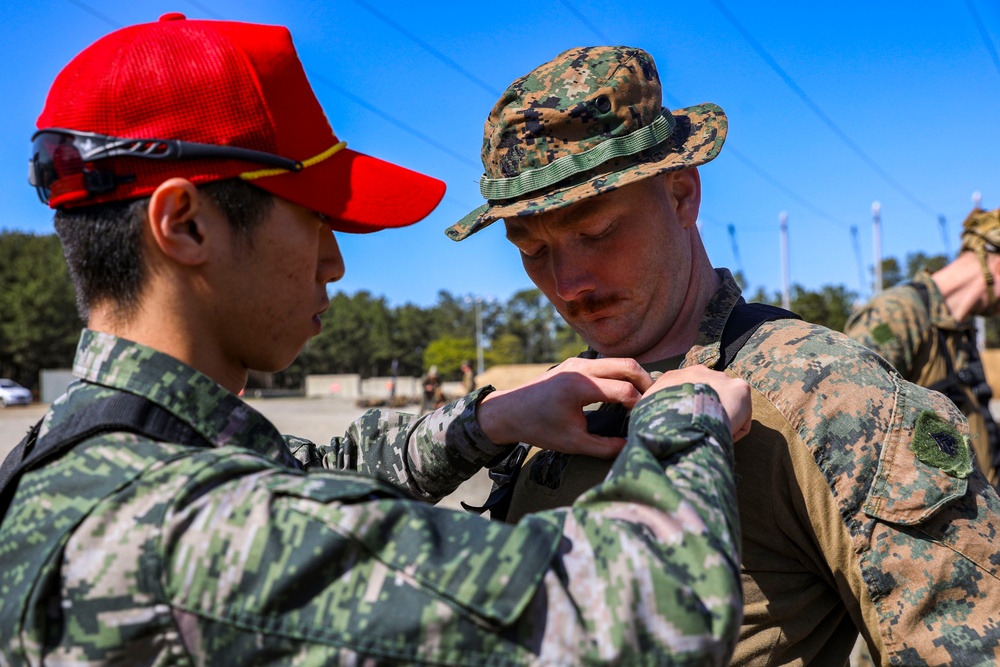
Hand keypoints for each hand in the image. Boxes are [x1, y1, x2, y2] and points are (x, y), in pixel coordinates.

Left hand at [477, 357, 652, 457]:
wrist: (508, 411)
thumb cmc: (539, 428)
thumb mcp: (573, 443)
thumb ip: (605, 447)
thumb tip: (633, 447)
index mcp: (579, 386)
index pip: (624, 390)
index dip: (641, 405)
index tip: (649, 419)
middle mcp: (581, 368)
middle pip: (628, 365)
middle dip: (647, 383)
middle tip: (659, 401)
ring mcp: (578, 362)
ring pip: (619, 361)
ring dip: (635, 376)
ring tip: (646, 397)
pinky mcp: (575, 363)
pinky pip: (606, 363)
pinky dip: (621, 374)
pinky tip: (626, 392)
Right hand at [643, 365, 751, 441]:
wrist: (680, 415)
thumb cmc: (658, 417)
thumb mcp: (644, 411)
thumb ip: (648, 411)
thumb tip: (644, 422)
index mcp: (674, 377)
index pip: (684, 392)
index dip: (686, 411)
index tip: (684, 427)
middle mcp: (698, 371)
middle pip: (707, 396)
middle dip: (706, 412)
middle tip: (700, 433)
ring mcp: (721, 378)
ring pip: (725, 406)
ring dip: (721, 421)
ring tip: (713, 438)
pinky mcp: (740, 388)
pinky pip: (741, 417)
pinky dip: (735, 431)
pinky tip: (724, 438)